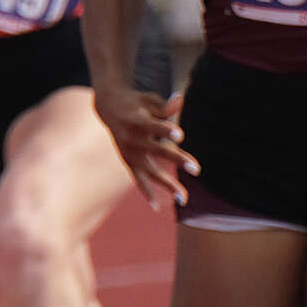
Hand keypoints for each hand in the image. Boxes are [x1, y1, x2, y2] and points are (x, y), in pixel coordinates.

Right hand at [94, 87, 198, 210]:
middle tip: (197, 169)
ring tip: (184, 199)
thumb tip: (179, 100)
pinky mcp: (128, 162)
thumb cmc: (137, 103)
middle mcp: (133, 140)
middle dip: (178, 159)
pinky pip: (138, 180)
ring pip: (150, 171)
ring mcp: (129, 153)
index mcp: (138, 121)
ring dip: (167, 184)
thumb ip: (165, 106)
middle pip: (158, 151)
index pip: (155, 127)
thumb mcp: (149, 100)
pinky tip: (157, 206)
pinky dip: (147, 192)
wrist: (109, 108)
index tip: (180, 135)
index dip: (166, 131)